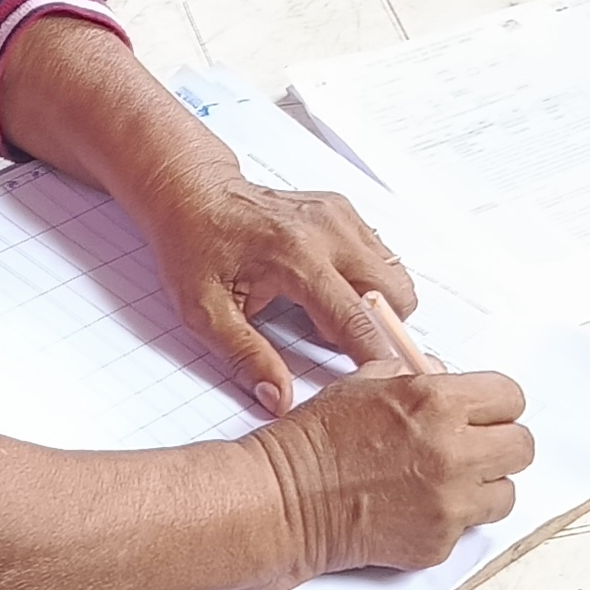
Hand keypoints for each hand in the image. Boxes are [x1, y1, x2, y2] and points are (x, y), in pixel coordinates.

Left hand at [131, 163, 416, 410]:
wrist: (192, 192)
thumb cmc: (194, 245)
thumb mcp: (204, 311)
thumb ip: (246, 356)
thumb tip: (279, 397)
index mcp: (296, 257)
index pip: (356, 319)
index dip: (377, 357)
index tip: (386, 383)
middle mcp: (328, 231)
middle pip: (397, 293)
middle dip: (382, 328)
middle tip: (340, 343)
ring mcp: (340, 216)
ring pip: (394, 274)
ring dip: (376, 303)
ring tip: (327, 314)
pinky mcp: (342, 211)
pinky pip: (380, 255)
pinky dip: (368, 280)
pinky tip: (328, 288)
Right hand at [234, 366, 532, 585]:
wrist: (289, 499)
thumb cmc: (318, 441)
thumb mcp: (365, 384)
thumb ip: (417, 378)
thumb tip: (448, 378)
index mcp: (437, 402)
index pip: (511, 397)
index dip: (497, 404)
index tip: (485, 413)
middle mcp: (453, 451)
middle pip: (522, 446)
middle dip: (500, 444)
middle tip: (475, 448)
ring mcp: (449, 501)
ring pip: (506, 492)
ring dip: (484, 487)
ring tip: (446, 483)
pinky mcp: (440, 541)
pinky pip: (470, 527)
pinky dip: (451, 519)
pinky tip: (416, 507)